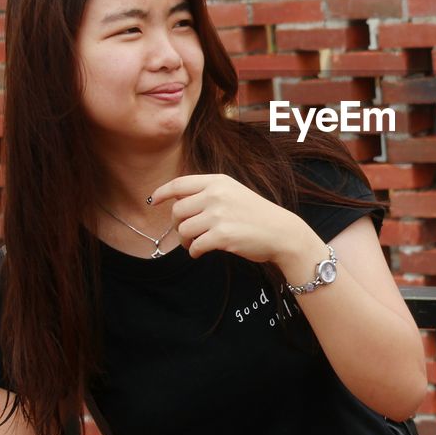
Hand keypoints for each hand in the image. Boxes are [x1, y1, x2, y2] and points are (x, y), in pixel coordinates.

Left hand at [150, 174, 310, 263]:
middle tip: (187, 233)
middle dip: (178, 224)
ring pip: (184, 229)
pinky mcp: (222, 235)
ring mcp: (219, 215)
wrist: (281, 232)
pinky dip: (194, 252)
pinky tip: (201, 252)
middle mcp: (216, 195)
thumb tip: (177, 201)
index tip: (153, 201)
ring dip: (185, 241)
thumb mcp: (233, 193)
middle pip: (178, 210)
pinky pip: (195, 246)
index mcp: (218, 182)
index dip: (162, 192)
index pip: (180, 184)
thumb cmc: (256, 215)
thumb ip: (208, 193)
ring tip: (195, 244)